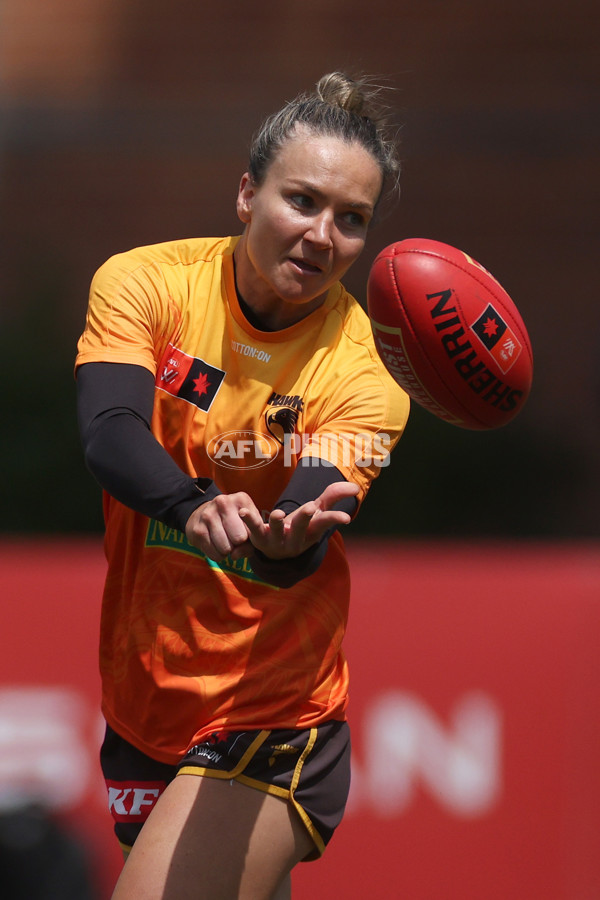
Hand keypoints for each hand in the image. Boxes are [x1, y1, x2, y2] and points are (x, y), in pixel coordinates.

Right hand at [185, 493, 257, 561]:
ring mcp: (208, 515)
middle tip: (236, 538)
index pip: (254, 524)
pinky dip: (218, 555)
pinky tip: (217, 545)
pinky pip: (214, 554)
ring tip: (226, 541)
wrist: (208, 517)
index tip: (250, 533)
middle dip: (239, 544)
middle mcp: (223, 503)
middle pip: (239, 538)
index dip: (254, 535)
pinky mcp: (197, 529)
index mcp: (241, 499)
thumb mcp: (251, 526)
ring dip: (228, 551)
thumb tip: (234, 555)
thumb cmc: (237, 523)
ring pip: (225, 548)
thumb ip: (254, 539)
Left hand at [239, 481, 358, 559]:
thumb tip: (355, 488)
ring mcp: (276, 540)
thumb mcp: (318, 510)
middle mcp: (295, 538)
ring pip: (276, 530)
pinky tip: (242, 511)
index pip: (324, 523)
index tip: (345, 518)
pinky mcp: (258, 539)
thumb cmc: (301, 526)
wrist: (279, 551)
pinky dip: (248, 521)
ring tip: (277, 514)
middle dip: (305, 517)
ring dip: (276, 522)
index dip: (334, 519)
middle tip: (310, 508)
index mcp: (312, 531)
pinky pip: (252, 530)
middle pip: (301, 526)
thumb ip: (334, 496)